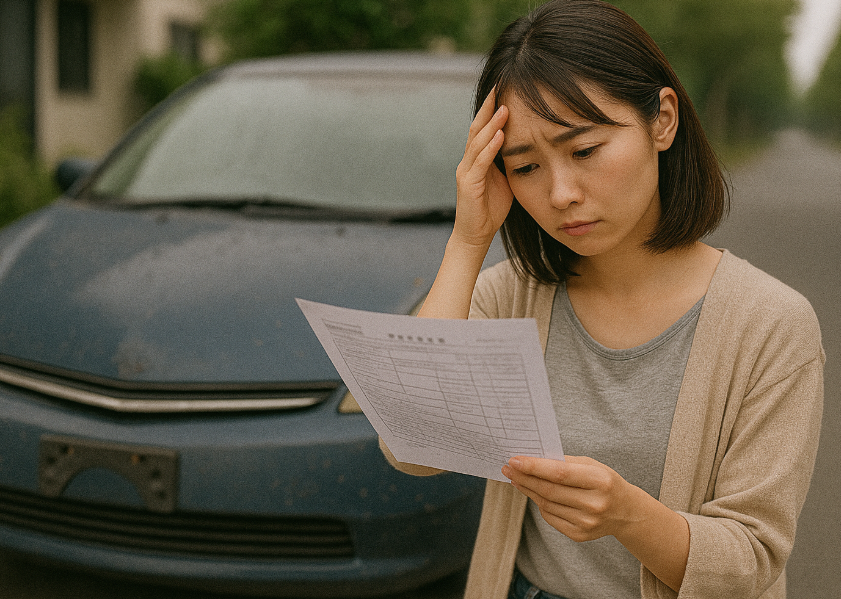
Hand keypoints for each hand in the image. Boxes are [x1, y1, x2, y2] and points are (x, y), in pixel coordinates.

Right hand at [452, 89, 513, 249]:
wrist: (475, 235)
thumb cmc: (490, 209)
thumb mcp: (504, 180)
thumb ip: (510, 163)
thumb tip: (527, 147)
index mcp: (477, 159)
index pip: (483, 128)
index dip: (492, 109)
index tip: (504, 90)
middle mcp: (468, 161)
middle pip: (477, 128)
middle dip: (488, 108)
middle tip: (500, 87)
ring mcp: (466, 171)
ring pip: (478, 141)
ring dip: (492, 124)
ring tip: (504, 108)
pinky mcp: (468, 184)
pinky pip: (480, 162)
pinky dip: (490, 147)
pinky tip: (500, 135)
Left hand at [502, 455, 689, 591]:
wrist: (625, 511)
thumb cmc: (604, 481)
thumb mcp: (591, 465)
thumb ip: (563, 462)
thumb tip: (531, 459)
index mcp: (600, 481)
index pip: (559, 473)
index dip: (534, 467)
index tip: (514, 460)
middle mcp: (595, 504)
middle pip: (549, 490)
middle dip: (524, 477)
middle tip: (508, 468)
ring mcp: (587, 523)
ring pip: (546, 504)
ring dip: (528, 490)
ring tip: (516, 478)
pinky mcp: (579, 535)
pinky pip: (550, 517)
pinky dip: (540, 504)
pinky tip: (534, 493)